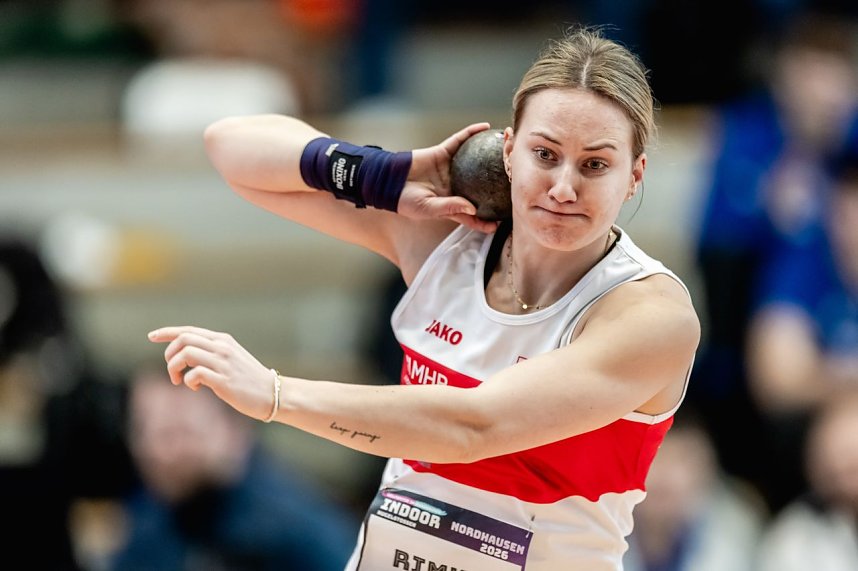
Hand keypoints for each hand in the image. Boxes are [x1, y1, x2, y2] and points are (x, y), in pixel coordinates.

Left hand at [147, 326, 275, 421]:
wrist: (271, 393)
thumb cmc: (248, 379)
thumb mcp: (231, 358)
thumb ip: (211, 352)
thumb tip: (185, 354)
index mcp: (223, 340)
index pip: (189, 330)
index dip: (167, 332)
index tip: (151, 336)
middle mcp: (222, 347)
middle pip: (184, 339)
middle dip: (169, 354)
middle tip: (172, 370)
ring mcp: (223, 363)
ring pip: (186, 354)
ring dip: (174, 368)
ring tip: (179, 380)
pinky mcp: (223, 380)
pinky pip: (194, 374)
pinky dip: (188, 381)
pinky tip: (196, 388)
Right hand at [398, 122, 499, 233]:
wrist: (388, 180)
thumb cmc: (406, 200)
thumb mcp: (429, 208)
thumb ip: (450, 207)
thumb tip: (472, 208)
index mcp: (451, 205)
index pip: (472, 215)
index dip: (485, 220)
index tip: (500, 224)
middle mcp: (455, 187)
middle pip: (479, 186)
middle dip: (495, 185)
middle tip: (513, 183)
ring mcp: (451, 169)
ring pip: (475, 161)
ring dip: (489, 154)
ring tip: (507, 148)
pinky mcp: (443, 153)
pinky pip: (460, 141)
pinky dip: (471, 133)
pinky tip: (486, 127)